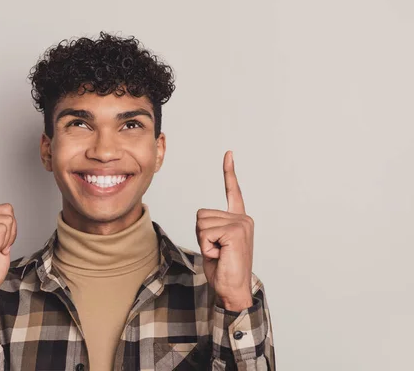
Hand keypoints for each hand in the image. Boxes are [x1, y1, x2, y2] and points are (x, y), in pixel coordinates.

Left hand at [195, 151, 253, 311]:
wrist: (233, 289)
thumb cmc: (223, 269)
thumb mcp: (214, 244)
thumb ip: (212, 228)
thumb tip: (203, 220)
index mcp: (239, 219)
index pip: (233, 192)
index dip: (229, 172)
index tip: (228, 154)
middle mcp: (243, 218)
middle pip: (201, 214)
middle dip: (201, 235)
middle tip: (217, 251)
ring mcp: (241, 224)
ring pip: (201, 223)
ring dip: (204, 242)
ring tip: (219, 254)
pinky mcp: (236, 231)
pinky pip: (205, 233)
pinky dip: (207, 247)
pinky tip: (221, 255)